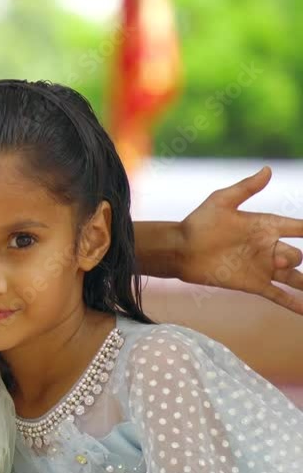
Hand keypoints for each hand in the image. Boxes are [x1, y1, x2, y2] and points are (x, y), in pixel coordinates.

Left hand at [178, 166, 302, 313]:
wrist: (180, 249)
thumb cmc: (198, 223)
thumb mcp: (222, 202)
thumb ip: (246, 189)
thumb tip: (268, 169)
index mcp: (265, 226)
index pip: (299, 227)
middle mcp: (268, 248)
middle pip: (298, 255)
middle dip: (295, 258)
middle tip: (277, 259)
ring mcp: (262, 268)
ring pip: (295, 277)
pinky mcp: (253, 284)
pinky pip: (279, 295)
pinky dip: (294, 303)